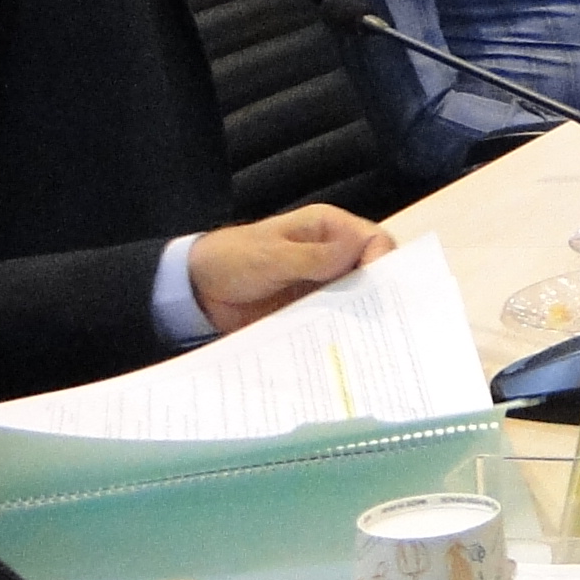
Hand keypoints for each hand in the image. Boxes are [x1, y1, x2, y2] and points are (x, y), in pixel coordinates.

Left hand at [187, 204, 396, 332]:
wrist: (197, 291)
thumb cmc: (232, 259)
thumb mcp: (271, 257)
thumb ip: (314, 257)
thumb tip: (359, 251)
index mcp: (327, 229)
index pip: (373, 239)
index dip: (383, 261)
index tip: (377, 288)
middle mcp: (332, 255)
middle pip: (373, 272)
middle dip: (379, 295)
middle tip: (382, 324)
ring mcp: (323, 285)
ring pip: (358, 300)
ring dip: (362, 319)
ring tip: (368, 344)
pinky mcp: (312, 311)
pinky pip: (336, 320)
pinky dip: (342, 333)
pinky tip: (344, 350)